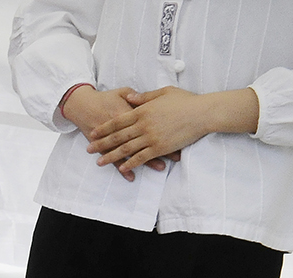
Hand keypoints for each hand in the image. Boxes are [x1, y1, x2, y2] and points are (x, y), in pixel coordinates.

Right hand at [61, 86, 171, 178]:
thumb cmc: (105, 97)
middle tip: (176, 155)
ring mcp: (113, 139)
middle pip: (146, 139)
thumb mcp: (124, 91)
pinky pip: (115, 159)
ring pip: (133, 152)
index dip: (167, 128)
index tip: (182, 133)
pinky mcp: (104, 146)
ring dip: (147, 161)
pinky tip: (131, 175)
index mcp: (131, 112)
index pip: (152, 121)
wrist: (82, 105)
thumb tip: (153, 100)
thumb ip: (139, 97)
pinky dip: (123, 168)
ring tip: (160, 168)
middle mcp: (124, 127)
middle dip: (163, 147)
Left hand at [88, 87, 257, 177]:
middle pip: (117, 136)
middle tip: (89, 150)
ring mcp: (151, 137)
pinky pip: (141, 158)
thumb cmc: (186, 101)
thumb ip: (144, 97)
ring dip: (111, 157)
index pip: (117, 121)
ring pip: (126, 149)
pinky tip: (122, 168)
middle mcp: (143, 125)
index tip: (93, 133)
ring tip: (99, 162)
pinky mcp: (160, 148)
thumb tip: (128, 97)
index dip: (103, 128)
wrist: (203, 113)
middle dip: (101, 144)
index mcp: (143, 110)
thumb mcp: (163, 93)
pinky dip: (131, 164)